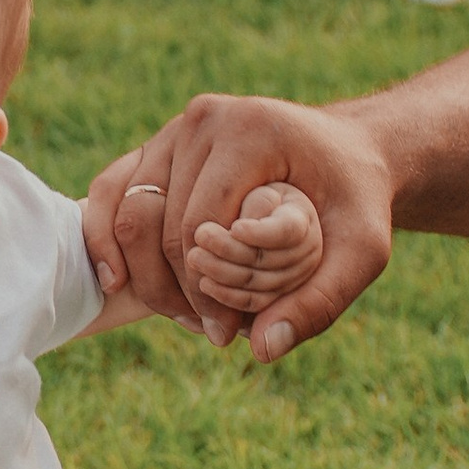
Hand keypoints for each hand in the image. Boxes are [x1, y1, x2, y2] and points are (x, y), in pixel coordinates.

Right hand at [90, 97, 395, 358]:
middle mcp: (203, 119)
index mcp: (249, 131)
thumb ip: (321, 300)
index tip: (230, 331)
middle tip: (208, 330)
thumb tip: (261, 348)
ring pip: (127, 212)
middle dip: (175, 288)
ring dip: (144, 274)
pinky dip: (105, 240)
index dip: (205, 288)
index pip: (199, 223)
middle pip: (157, 221)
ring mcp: (174, 129)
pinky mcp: (157, 146)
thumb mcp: (364, 251)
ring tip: (183, 314)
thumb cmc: (357, 199)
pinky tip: (116, 280)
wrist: (347, 153)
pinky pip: (110, 192)